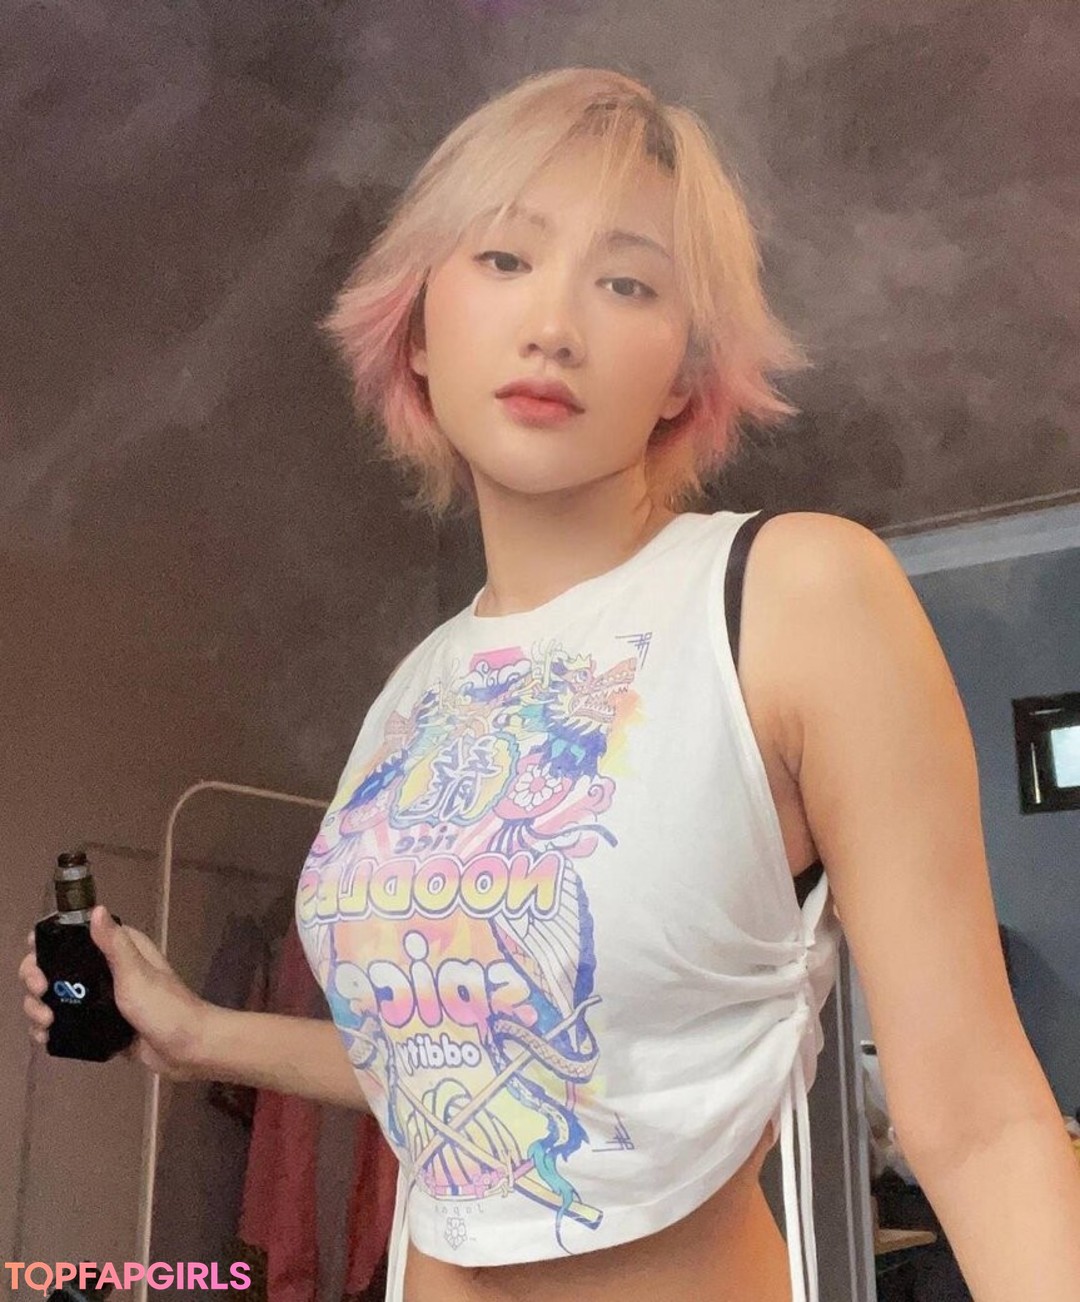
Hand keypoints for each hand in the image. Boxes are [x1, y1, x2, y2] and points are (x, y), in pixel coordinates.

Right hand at [20, 906, 209, 1080]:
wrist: (187, 1050)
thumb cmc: (164, 1008)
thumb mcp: (136, 974)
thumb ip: (114, 944)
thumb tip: (95, 909)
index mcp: (120, 949)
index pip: (75, 936)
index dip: (48, 945)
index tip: (35, 960)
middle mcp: (108, 969)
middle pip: (58, 968)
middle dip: (38, 980)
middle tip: (40, 994)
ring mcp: (102, 998)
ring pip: (59, 996)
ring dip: (40, 1007)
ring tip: (44, 1024)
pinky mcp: (100, 1023)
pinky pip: (68, 1021)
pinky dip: (51, 1027)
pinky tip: (44, 1038)